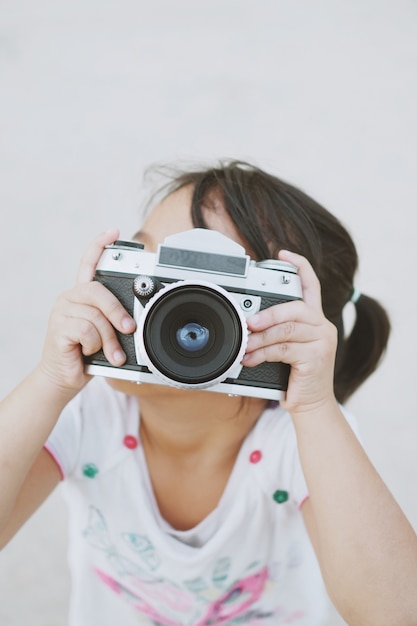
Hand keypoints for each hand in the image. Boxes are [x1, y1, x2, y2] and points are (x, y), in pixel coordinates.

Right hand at [39, 229, 135, 393]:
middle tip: (129, 329)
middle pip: (99, 291)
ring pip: (96, 316)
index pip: (88, 263)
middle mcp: (71, 298)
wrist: (65, 377)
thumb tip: (135, 320)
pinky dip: (94, 346)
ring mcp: (62, 311)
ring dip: (109, 339)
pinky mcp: (58, 327)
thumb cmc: (88, 354)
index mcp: (83, 295)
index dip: (99, 245)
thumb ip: (115, 320)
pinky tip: (88, 352)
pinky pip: (87, 331)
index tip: (113, 232)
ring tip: (111, 353)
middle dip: (118, 312)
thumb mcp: (106, 333)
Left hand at [242, 250, 337, 414]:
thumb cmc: (294, 375)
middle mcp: (322, 326)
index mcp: (314, 319)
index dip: (299, 266)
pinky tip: (251, 360)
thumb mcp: (285, 348)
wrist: (311, 405)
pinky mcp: (317, 358)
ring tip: (245, 345)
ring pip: (287, 330)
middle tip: (249, 322)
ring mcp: (322, 341)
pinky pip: (285, 349)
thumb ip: (274, 332)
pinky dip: (263, 354)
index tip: (284, 253)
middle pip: (296, 307)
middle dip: (269, 314)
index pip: (311, 285)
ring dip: (261, 338)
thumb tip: (247, 323)